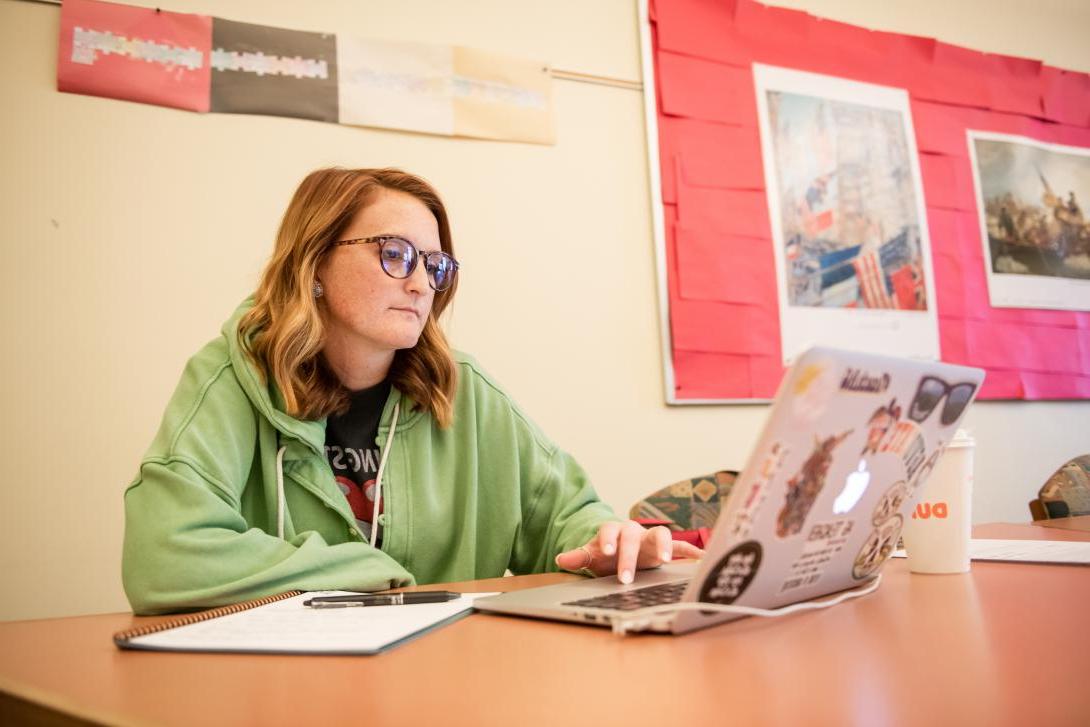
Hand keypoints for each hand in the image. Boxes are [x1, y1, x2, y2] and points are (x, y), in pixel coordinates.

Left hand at [554, 521, 703, 583]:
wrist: (621, 551)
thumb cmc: (606, 553)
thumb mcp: (592, 556)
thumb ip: (579, 556)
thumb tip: (561, 559)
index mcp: (614, 531)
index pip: (610, 531)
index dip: (608, 540)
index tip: (606, 552)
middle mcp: (634, 531)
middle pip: (633, 536)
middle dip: (629, 557)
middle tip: (625, 578)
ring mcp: (650, 538)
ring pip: (661, 534)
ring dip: (663, 545)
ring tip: (665, 559)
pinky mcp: (665, 548)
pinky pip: (680, 547)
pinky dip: (690, 551)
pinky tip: (701, 559)